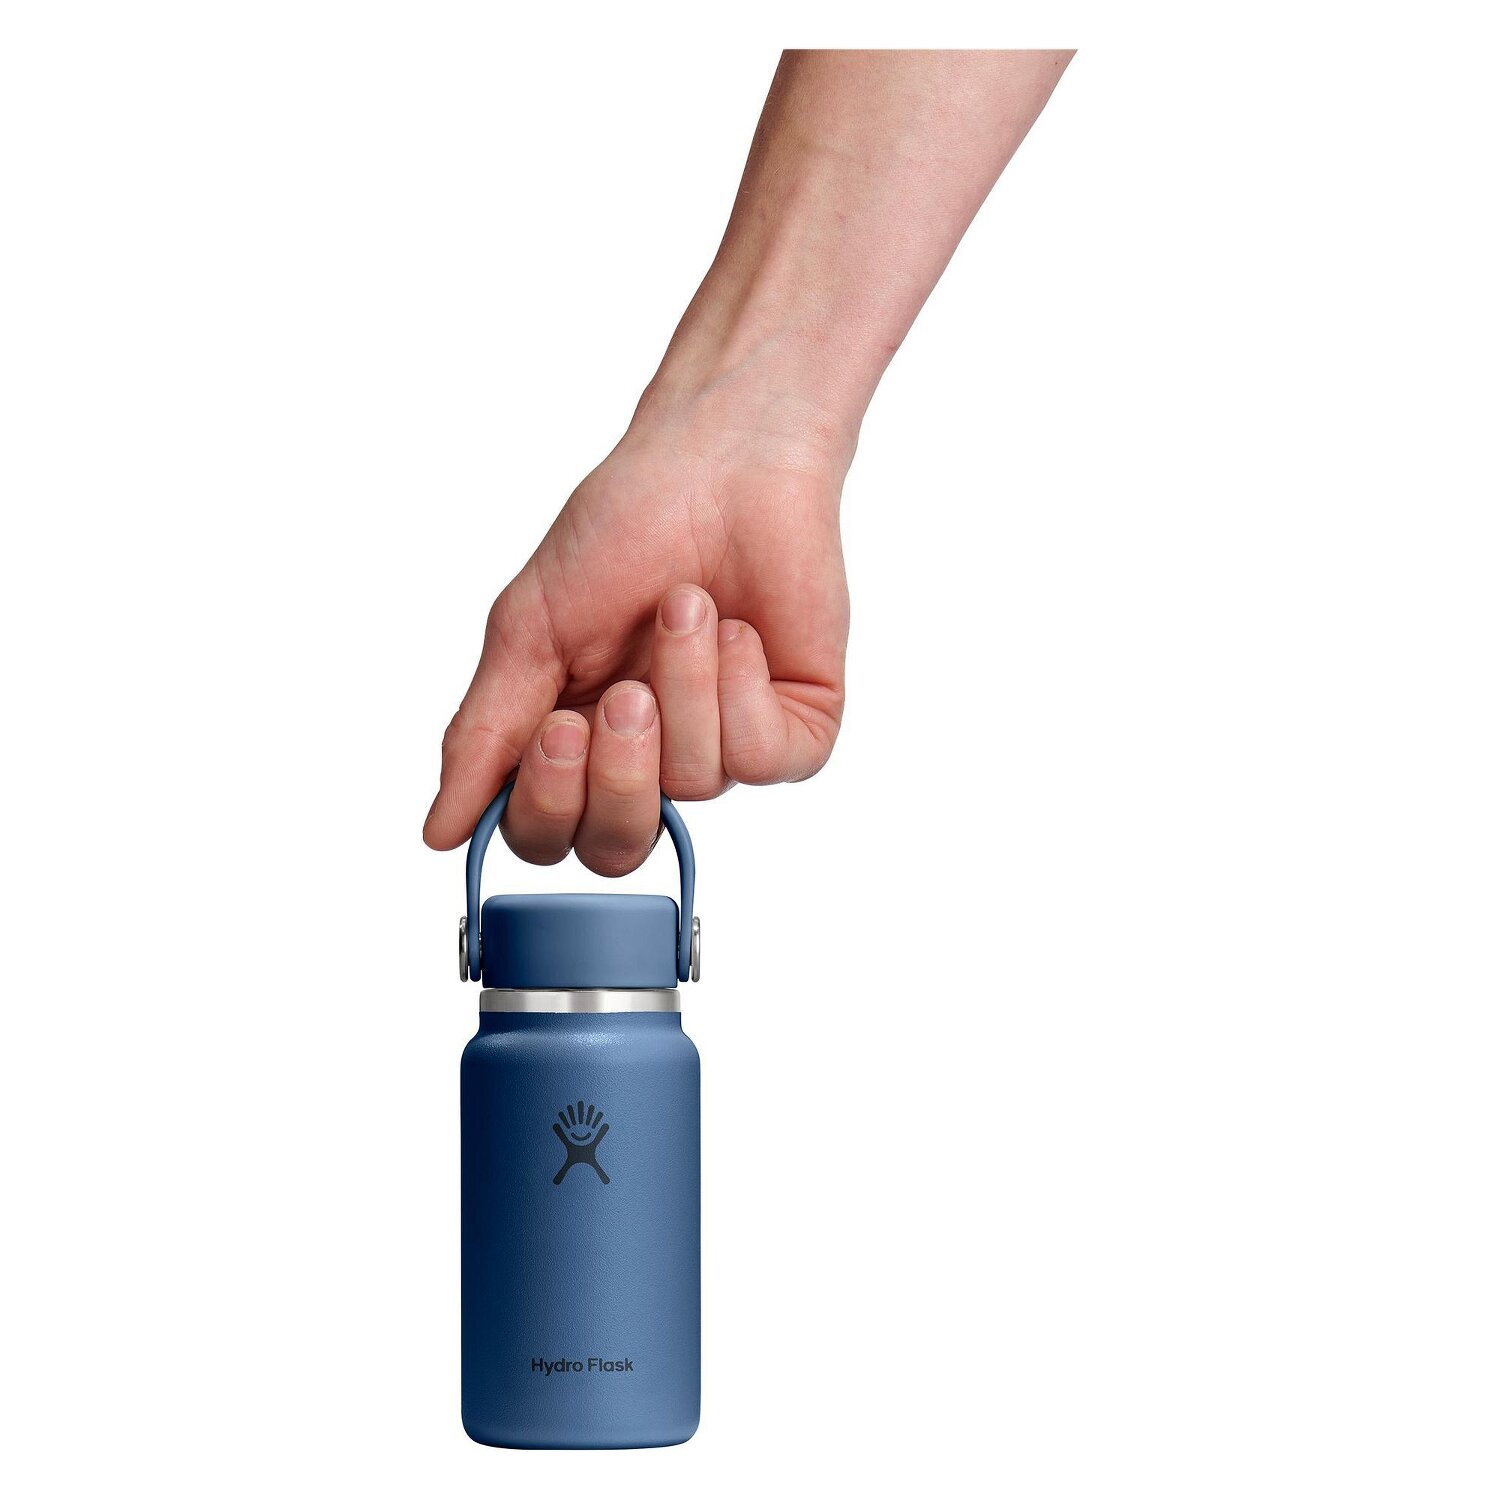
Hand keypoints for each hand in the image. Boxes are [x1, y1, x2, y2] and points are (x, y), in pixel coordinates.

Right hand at [422, 404, 849, 872]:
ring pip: (695, 784)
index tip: (557, 726)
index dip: (550, 803)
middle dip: (618, 771)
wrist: (719, 461)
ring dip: (683, 684)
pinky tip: (737, 629)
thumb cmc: (624, 531)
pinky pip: (761, 758)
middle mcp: (651, 759)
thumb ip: (484, 734)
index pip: (550, 835)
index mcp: (577, 743)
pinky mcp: (797, 732)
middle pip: (621, 843)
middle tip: (623, 695)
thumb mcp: (529, 631)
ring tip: (685, 607)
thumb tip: (437, 831)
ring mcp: (726, 749)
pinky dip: (738, 686)